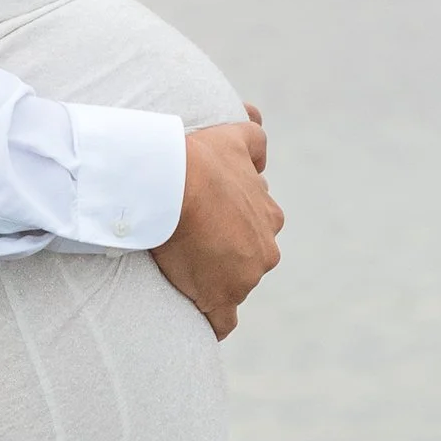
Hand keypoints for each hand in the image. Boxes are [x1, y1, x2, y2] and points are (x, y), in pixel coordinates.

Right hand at [152, 107, 281, 338]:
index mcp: (269, 217)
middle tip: (191, 245)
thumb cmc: (201, 159)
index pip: (256, 230)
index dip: (231, 228)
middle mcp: (265, 250)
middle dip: (227, 256)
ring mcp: (244, 279)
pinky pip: (221, 322)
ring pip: (233, 286)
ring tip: (182, 273)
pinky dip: (212, 321)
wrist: (172, 184)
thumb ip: (253, 136)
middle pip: (248, 260)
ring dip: (213, 282)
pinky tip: (198, 316)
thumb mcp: (236, 137)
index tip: (207, 224)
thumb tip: (256, 118)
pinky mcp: (220, 300)